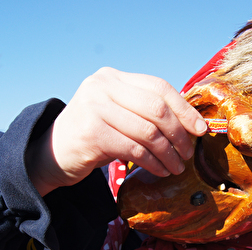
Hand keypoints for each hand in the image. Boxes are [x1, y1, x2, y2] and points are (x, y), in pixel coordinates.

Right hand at [27, 67, 207, 195]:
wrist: (51, 155)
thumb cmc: (93, 135)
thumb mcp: (117, 114)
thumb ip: (144, 111)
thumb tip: (190, 123)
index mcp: (112, 77)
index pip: (158, 87)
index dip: (184, 109)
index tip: (200, 129)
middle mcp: (101, 86)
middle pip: (156, 108)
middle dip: (179, 133)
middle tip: (188, 153)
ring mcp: (94, 108)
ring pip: (148, 131)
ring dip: (168, 153)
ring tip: (176, 166)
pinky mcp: (91, 133)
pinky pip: (135, 149)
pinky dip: (153, 162)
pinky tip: (160, 170)